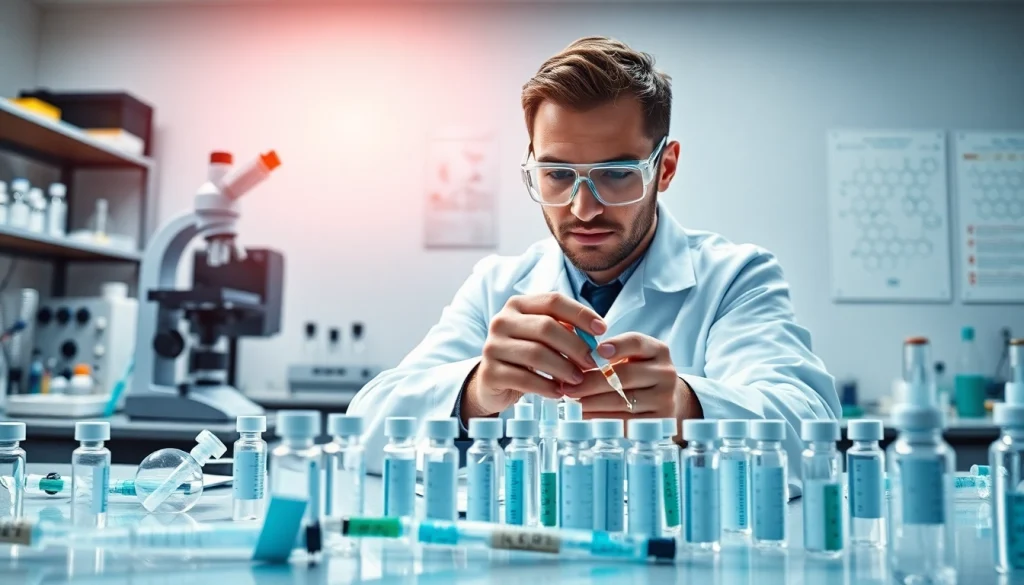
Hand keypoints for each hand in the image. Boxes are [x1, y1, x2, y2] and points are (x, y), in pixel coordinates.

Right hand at [461, 292, 605, 420]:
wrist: (493, 382)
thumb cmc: (525, 356)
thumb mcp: (542, 337)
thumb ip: (564, 330)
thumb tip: (595, 335)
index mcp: (517, 305)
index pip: (553, 301)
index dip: (580, 314)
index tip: (602, 330)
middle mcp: (501, 321)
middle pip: (546, 327)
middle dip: (574, 346)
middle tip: (591, 362)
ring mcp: (492, 347)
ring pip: (536, 354)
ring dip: (563, 368)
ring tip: (578, 379)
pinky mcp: (490, 373)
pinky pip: (524, 379)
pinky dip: (547, 387)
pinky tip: (559, 392)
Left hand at [565, 332, 701, 422]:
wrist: (667, 398)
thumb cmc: (639, 373)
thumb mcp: (632, 356)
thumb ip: (610, 353)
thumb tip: (575, 361)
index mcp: (657, 351)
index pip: (636, 343)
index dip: (616, 345)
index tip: (595, 351)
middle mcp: (665, 373)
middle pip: (625, 375)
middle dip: (591, 382)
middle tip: (567, 387)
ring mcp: (664, 399)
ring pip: (623, 401)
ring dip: (592, 403)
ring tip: (571, 403)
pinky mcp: (659, 422)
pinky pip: (625, 421)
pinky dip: (601, 419)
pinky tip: (584, 416)